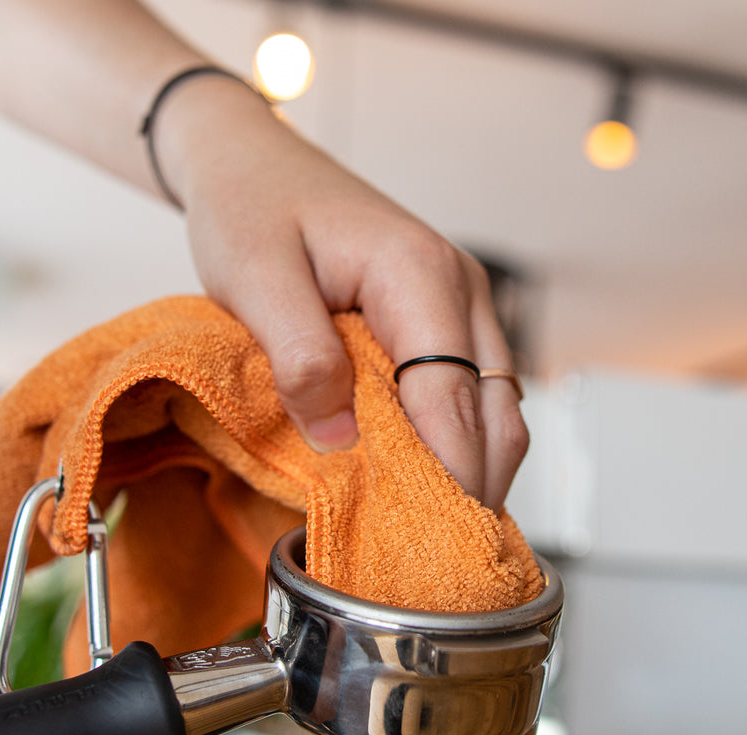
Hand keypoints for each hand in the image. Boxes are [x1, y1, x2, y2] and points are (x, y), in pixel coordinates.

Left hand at [0, 0, 528, 508]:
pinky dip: (459, 445)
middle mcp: (458, 290)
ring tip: (437, 538)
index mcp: (419, 274)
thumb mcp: (254, 278)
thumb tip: (342, 439)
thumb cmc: (250, 207)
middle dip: (476, 485)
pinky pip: (470, 395)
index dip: (449, 472)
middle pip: (495, 409)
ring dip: (473, 470)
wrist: (251, 161)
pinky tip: (426, 488)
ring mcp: (458, 307)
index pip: (451, 394)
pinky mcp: (440, 323)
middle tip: (441, 562)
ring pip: (495, 408)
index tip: (439, 541)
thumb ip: (301, 356)